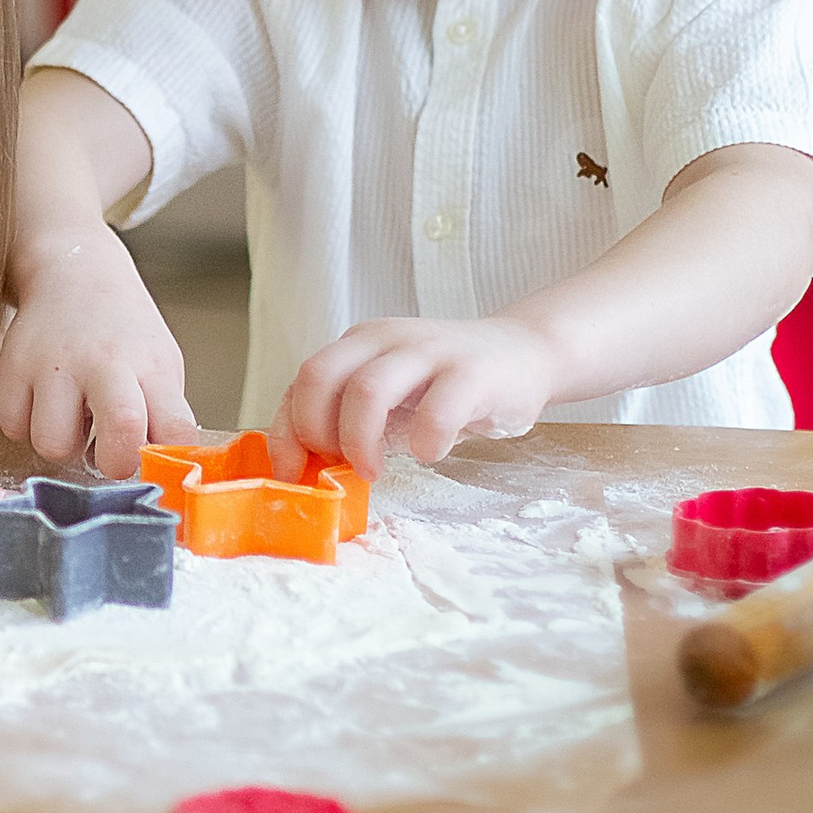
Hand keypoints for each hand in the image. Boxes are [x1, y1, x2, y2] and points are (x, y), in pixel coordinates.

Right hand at [0, 236, 199, 476]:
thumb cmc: (123, 333)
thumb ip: (163, 416)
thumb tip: (162, 473)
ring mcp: (55, 364)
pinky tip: (43, 401)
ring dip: (61, 443)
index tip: (152, 466)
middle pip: (121, 435)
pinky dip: (26, 425)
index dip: (166, 463)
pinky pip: (13, 428)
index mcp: (151, 368)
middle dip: (114, 463)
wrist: (74, 272)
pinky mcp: (12, 364)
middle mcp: (105, 362)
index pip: (175, 430)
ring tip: (71, 416)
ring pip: (52, 444)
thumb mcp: (159, 365)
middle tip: (107, 451)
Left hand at [277, 315, 558, 476]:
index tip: (292, 473)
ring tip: (374, 471)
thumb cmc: (447, 386)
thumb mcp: (391, 396)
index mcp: (359, 344)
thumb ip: (350, 419)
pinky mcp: (472, 372)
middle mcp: (386, 339)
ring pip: (367, 390)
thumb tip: (305, 467)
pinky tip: (429, 452)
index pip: (302, 380)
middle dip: (316, 432)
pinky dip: (424, 442)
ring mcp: (428, 351)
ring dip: (359, 442)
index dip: (287, 432)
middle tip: (338, 467)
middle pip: (318, 376)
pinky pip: (436, 411)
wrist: (524, 353)